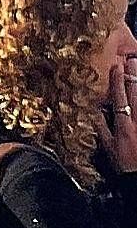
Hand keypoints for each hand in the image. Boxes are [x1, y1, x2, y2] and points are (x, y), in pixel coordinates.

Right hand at [105, 60, 136, 174]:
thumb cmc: (125, 166)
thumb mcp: (108, 148)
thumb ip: (102, 128)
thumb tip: (94, 111)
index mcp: (124, 126)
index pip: (120, 99)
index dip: (117, 82)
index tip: (116, 67)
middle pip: (136, 95)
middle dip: (134, 77)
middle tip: (133, 61)